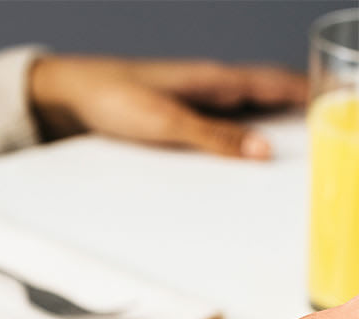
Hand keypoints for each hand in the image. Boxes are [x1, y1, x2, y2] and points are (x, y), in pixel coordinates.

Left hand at [29, 56, 305, 158]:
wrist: (71, 96)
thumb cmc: (114, 100)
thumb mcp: (167, 124)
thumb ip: (216, 138)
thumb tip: (262, 152)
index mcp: (216, 80)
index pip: (277, 84)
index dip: (309, 96)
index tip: (337, 110)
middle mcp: (210, 86)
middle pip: (267, 96)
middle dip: (296, 112)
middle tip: (324, 133)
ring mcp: (194, 100)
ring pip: (245, 110)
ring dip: (267, 125)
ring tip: (291, 149)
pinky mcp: (175, 115)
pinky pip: (219, 124)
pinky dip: (237, 136)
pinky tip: (238, 154)